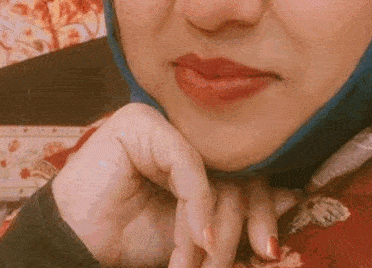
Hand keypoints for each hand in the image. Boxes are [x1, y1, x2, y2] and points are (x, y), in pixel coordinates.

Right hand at [51, 103, 300, 266]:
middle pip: (235, 165)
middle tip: (239, 258)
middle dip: (240, 221)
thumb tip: (294, 194)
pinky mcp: (142, 122)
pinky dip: (196, 206)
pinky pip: (189, 165)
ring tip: (202, 259)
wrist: (77, 243)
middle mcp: (180, 124)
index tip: (267, 248)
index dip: (260, 208)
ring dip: (212, 224)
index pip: (242, 166)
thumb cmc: (133, 233)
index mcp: (194, 142)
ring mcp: (161, 117)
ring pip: (214, 169)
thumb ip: (234, 209)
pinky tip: (196, 239)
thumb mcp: (196, 225)